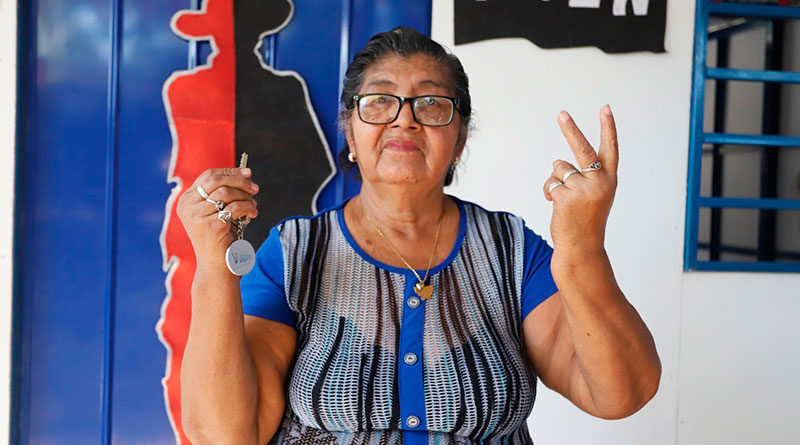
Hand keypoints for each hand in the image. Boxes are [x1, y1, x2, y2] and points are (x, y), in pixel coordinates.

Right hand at [176, 168, 259, 270]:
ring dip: (245, 197)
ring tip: (254, 205)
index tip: (248, 173)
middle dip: (239, 181)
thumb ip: (225, 193)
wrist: (216, 267)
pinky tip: (253, 214)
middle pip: (215, 180)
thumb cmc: (219, 238)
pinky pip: (234, 207)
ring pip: (226, 193)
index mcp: (186, 200)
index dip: (229, 172)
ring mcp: (197, 216)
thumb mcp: (218, 212)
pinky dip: (247, 208)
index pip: (208, 176)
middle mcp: (187, 206)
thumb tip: (246, 173)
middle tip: (255, 188)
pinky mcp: (210, 226)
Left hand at [543, 105, 618, 252]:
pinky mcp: (566, 196)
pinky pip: (550, 182)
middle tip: (561, 113)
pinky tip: (557, 206)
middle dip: (570, 129)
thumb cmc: (585, 220)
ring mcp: (583, 189)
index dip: (608, 127)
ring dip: (556, 181)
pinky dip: (549, 192)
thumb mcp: (592, 195)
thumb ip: (582, 176)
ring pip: (559, 168)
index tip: (606, 108)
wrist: (581, 247)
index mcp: (609, 180)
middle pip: (582, 148)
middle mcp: (599, 182)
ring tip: (565, 200)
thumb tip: (557, 164)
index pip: (610, 149)